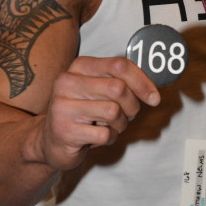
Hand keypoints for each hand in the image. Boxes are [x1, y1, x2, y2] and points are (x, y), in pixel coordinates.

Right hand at [36, 56, 160, 171]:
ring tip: (109, 126)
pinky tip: (97, 137)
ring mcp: (62, 106)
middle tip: (127, 115)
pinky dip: (109, 138)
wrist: (51, 141)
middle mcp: (67, 82)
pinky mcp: (64, 130)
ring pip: (113, 112)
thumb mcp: (99, 90)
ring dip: (120, 124)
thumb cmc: (83, 112)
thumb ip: (122, 83)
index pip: (119, 65)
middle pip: (118, 88)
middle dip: (131, 106)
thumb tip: (153, 91)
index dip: (142, 82)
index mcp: (79, 66)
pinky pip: (104, 134)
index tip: (154, 98)